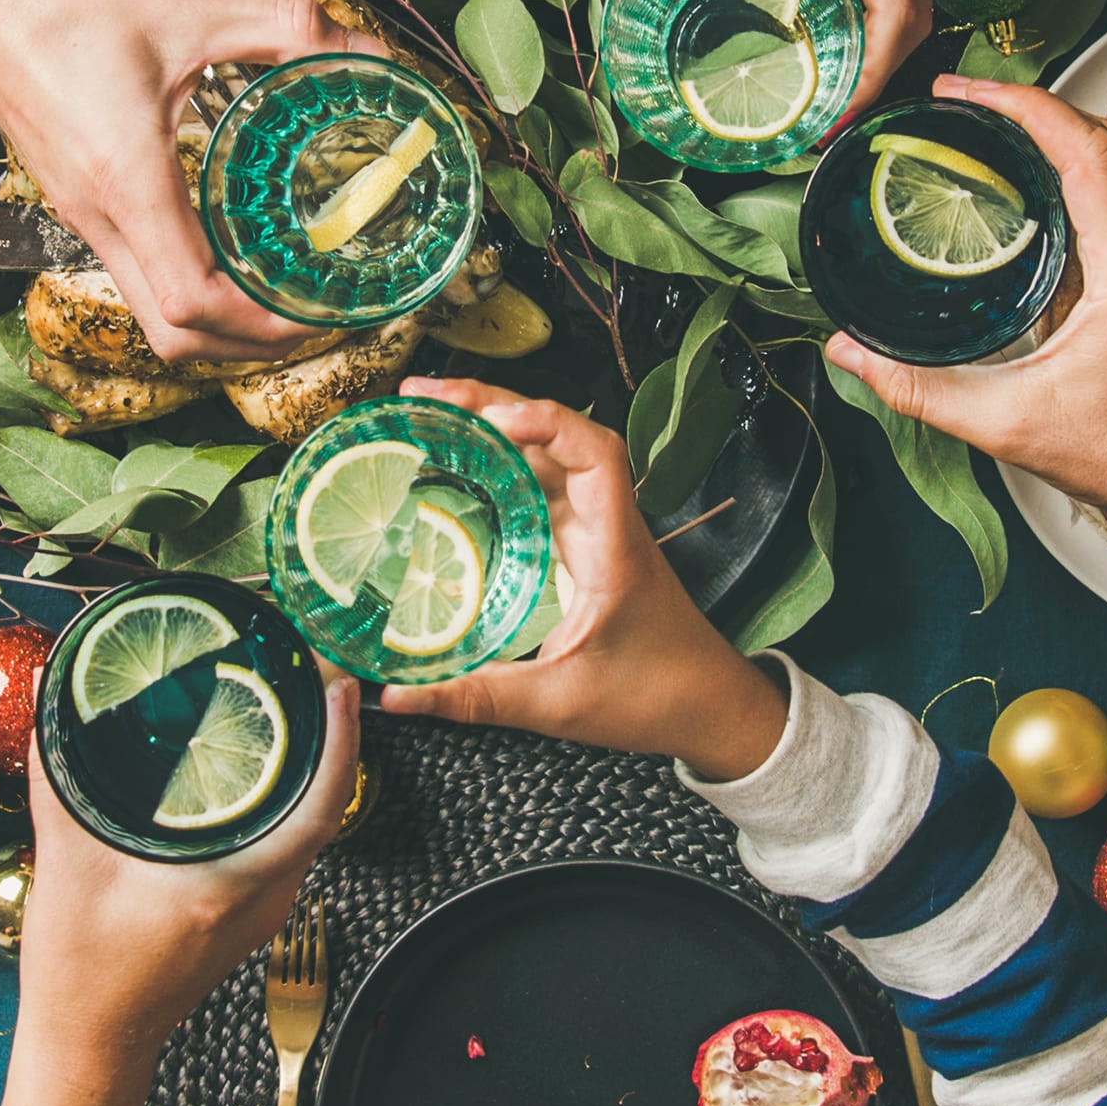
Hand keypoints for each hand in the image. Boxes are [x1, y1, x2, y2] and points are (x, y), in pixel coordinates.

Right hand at [0, 0, 384, 361]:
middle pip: (172, 333)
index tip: (316, 309)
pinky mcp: (76, 203)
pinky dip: (187, 284)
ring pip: (150, 312)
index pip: (192, 299)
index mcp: (126, 181)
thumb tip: (357, 49)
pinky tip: (227, 248)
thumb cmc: (59, 6)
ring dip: (216, 322)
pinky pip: (134, 272)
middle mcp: (98, 215)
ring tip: (278, 291)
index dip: (261, 323)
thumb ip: (282, 27)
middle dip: (248, 344)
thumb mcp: (187, 8)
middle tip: (311, 315)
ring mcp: (81, 216)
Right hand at [10, 673, 362, 1059]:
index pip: (317, 807)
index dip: (340, 743)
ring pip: (307, 829)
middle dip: (328, 739)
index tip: (340, 690)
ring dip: (310, 769)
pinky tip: (258, 768)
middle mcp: (260, 901)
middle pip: (322, 809)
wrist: (90, 1046)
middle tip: (312, 678)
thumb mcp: (65, 865)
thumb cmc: (80, 974)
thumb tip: (53, 699)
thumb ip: (59, 777)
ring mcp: (260, 913)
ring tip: (292, 709)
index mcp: (228, 886)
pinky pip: (285, 846)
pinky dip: (286, 800)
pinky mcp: (246, 917)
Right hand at [379, 379, 788, 780]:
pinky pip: (539, 491)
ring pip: (545, 458)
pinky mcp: (584, 547)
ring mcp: (596, 532)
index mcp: (614, 547)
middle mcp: (605, 526)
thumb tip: (397, 697)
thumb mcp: (560, 705)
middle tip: (421, 396)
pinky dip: (499, 469)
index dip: (547, 422)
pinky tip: (456, 470)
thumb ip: (477, 698)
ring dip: (492, 429)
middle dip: (490, 406)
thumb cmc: (654, 698)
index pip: (595, 455)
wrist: (709, 708)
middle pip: (556, 439)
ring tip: (428, 414)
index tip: (492, 418)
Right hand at [826, 78, 1106, 545]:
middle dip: (1034, 107)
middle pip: (1106, 135)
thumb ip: (921, 388)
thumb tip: (851, 353)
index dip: (1019, 105)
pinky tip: (1051, 182)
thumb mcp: (1011, 424)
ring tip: (1000, 132)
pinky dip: (1095, 162)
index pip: (1084, 147)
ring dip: (1068, 130)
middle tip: (965, 105)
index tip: (962, 92)